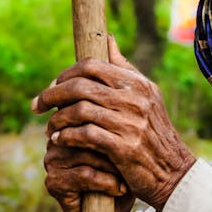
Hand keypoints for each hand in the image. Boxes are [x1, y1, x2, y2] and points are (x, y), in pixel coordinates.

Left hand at [33, 36, 195, 211]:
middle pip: (80, 86)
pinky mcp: (124, 148)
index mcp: (138, 83)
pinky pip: (84, 135)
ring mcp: (130, 123)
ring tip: (49, 128)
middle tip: (38, 106)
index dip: (65, 74)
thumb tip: (107, 39)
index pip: (92, 65)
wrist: (173, 171)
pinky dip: (66, 136)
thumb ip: (124, 69)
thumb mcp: (146, 97)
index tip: (52, 87)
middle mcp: (135, 100)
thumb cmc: (153, 132)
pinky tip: (60, 141)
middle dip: (52, 95)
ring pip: (79, 111)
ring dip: (57, 119)